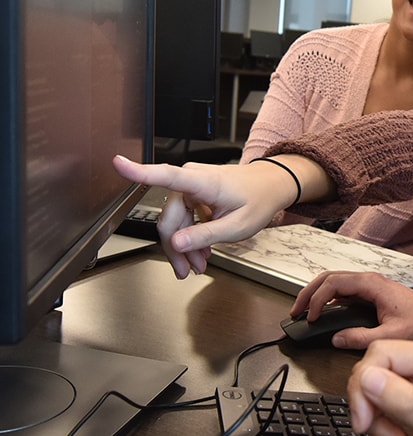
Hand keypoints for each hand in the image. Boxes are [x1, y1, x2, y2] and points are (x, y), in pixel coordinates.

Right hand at [113, 155, 296, 277]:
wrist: (271, 186)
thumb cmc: (259, 200)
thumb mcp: (237, 226)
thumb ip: (205, 235)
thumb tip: (176, 244)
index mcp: (203, 182)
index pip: (166, 176)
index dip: (140, 172)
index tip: (118, 163)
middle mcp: (191, 180)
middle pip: (169, 220)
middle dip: (176, 248)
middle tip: (187, 272)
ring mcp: (189, 186)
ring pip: (174, 223)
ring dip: (184, 247)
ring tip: (198, 265)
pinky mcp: (190, 192)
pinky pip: (182, 218)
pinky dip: (189, 237)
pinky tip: (200, 252)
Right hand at [292, 271, 412, 348]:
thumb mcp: (391, 335)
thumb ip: (361, 338)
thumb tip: (336, 338)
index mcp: (372, 284)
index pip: (333, 284)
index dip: (317, 300)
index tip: (311, 318)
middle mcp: (369, 280)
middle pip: (328, 278)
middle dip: (308, 293)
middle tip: (295, 311)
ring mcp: (370, 284)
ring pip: (334, 281)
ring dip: (316, 294)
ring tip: (304, 311)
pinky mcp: (371, 292)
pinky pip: (343, 289)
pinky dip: (328, 298)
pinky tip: (323, 311)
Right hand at [346, 340, 412, 435]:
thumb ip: (403, 403)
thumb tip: (368, 377)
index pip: (381, 353)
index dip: (363, 386)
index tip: (364, 421)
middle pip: (375, 367)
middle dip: (370, 404)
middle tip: (381, 435)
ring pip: (377, 384)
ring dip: (377, 417)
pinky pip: (385, 397)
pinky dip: (384, 421)